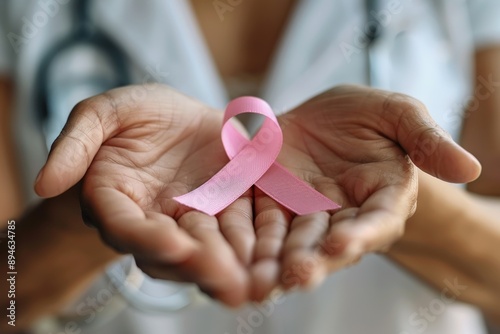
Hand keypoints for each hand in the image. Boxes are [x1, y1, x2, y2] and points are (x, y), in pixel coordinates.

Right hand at [35, 85, 254, 305]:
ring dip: (229, 269)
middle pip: (169, 252)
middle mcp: (151, 221)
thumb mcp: (104, 113)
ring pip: (205, 253)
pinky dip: (251, 251)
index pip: (124, 225)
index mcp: (115, 199)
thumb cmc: (136, 117)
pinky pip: (235, 238)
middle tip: (227, 279)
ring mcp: (189, 222)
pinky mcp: (222, 217)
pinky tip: (273, 261)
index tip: (174, 245)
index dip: (146, 238)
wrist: (180, 121)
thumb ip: (75, 143)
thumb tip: (42, 183)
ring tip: (255, 282)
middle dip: (197, 266)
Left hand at [249, 85, 480, 299]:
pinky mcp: (275, 209)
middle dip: (317, 260)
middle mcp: (347, 215)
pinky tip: (241, 260)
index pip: (378, 219)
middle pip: (334, 243)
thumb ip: (426, 139)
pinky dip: (255, 245)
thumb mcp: (396, 113)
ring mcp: (308, 215)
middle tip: (298, 276)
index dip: (364, 234)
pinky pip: (265, 229)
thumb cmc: (363, 116)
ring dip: (281, 263)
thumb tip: (470, 168)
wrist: (316, 116)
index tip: (344, 244)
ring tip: (264, 282)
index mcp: (383, 195)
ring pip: (296, 243)